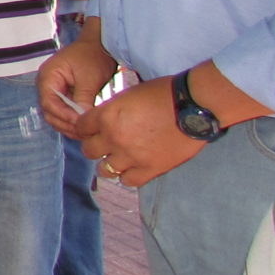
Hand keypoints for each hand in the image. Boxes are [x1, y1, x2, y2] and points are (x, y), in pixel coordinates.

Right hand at [38, 35, 118, 139]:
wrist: (99, 45)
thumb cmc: (92, 56)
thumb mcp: (89, 77)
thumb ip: (83, 98)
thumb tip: (83, 118)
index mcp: (48, 77)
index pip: (49, 103)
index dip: (63, 115)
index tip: (80, 122)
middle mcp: (47, 85)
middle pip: (49, 112)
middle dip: (65, 123)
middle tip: (84, 132)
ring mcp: (54, 91)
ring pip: (55, 115)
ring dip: (69, 125)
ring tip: (86, 131)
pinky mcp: (63, 95)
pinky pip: (63, 112)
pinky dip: (72, 120)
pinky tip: (85, 126)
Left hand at [75, 78, 204, 187]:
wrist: (193, 105)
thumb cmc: (163, 93)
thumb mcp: (129, 94)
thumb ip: (112, 110)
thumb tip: (103, 120)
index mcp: (107, 116)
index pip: (80, 128)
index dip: (85, 128)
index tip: (91, 129)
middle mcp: (114, 138)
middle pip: (89, 151)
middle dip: (95, 146)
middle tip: (106, 143)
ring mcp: (131, 156)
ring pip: (104, 170)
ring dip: (109, 163)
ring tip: (119, 158)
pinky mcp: (150, 169)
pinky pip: (128, 181)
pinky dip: (128, 176)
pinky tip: (134, 168)